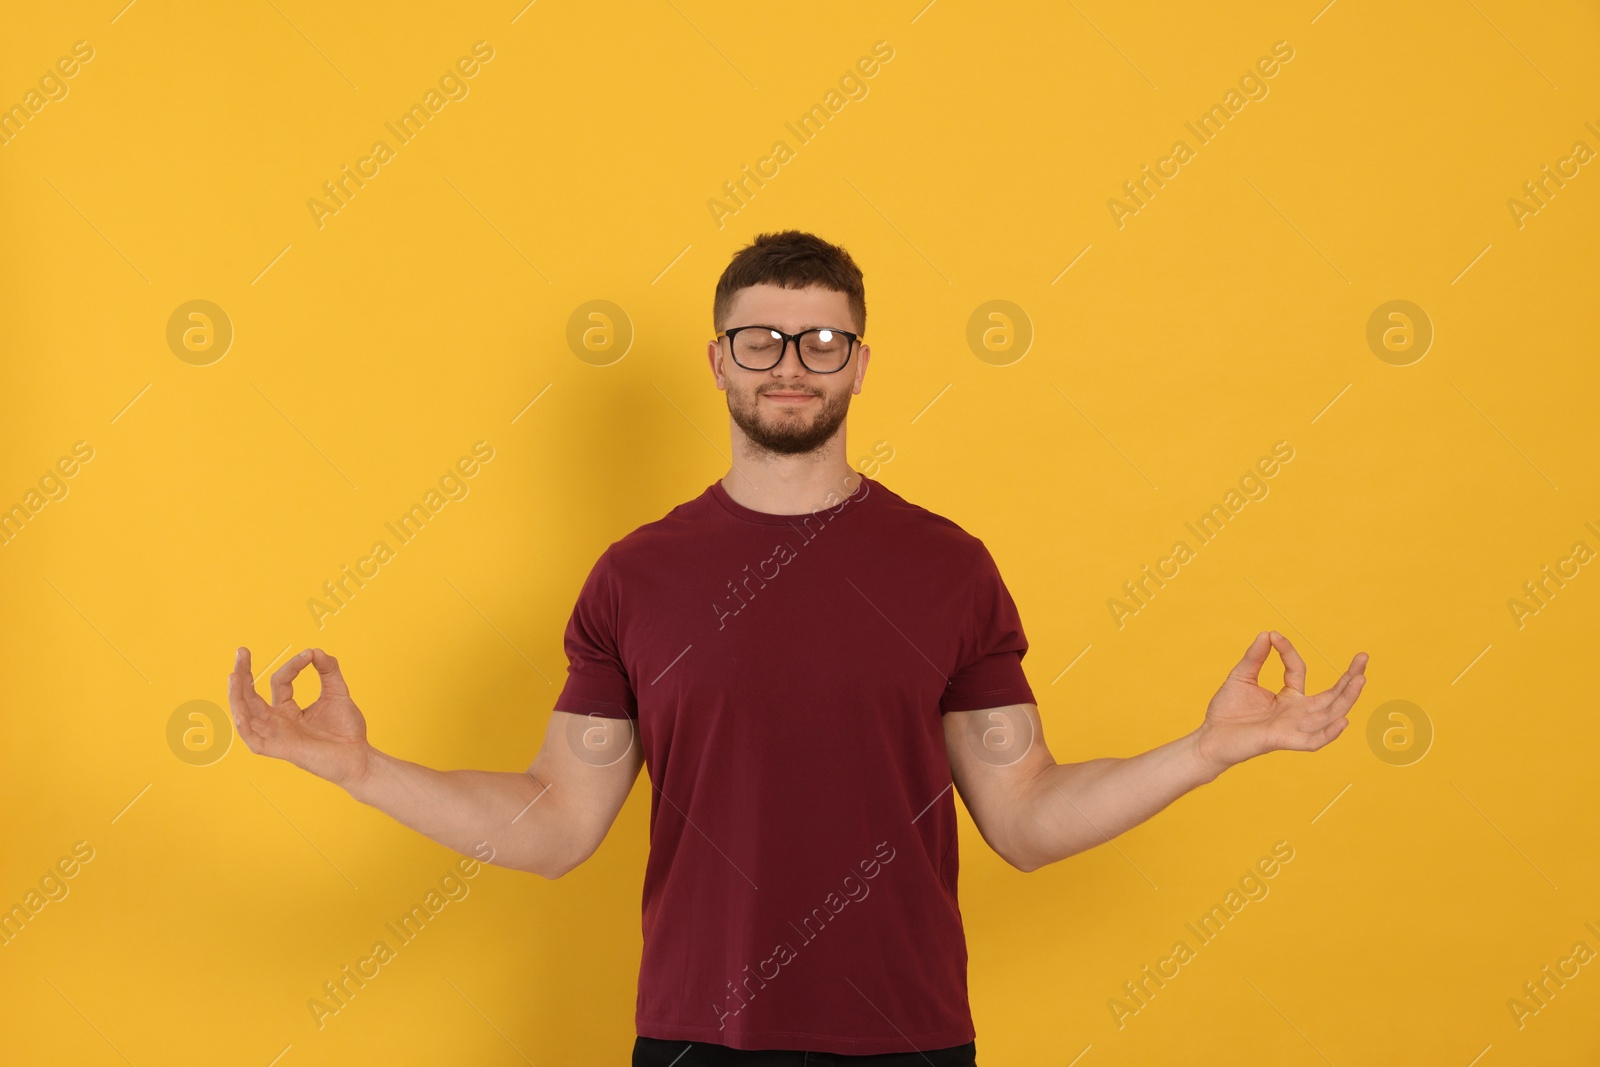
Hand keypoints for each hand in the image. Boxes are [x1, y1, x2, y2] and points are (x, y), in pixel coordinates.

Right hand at [228, 646, 373, 788]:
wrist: (360, 757)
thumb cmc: (347, 730)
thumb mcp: (337, 692)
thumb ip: (328, 670)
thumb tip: (315, 650)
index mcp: (288, 710)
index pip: (280, 682)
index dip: (293, 665)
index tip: (309, 654)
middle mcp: (277, 722)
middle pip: (251, 697)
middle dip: (243, 674)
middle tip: (241, 650)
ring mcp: (276, 736)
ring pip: (246, 715)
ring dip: (237, 695)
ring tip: (234, 674)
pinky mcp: (279, 749)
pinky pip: (253, 739)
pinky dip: (244, 725)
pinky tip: (240, 710)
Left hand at [1193, 631, 1368, 774]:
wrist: (1210, 738)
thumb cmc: (1226, 712)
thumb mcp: (1241, 677)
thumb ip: (1254, 657)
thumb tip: (1268, 633)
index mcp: (1288, 698)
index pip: (1298, 670)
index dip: (1288, 652)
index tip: (1274, 636)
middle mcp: (1296, 713)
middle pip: (1331, 696)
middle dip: (1350, 678)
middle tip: (1364, 657)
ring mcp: (1293, 727)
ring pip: (1329, 714)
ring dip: (1347, 698)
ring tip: (1361, 678)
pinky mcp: (1283, 740)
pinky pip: (1312, 740)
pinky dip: (1328, 733)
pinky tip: (1343, 720)